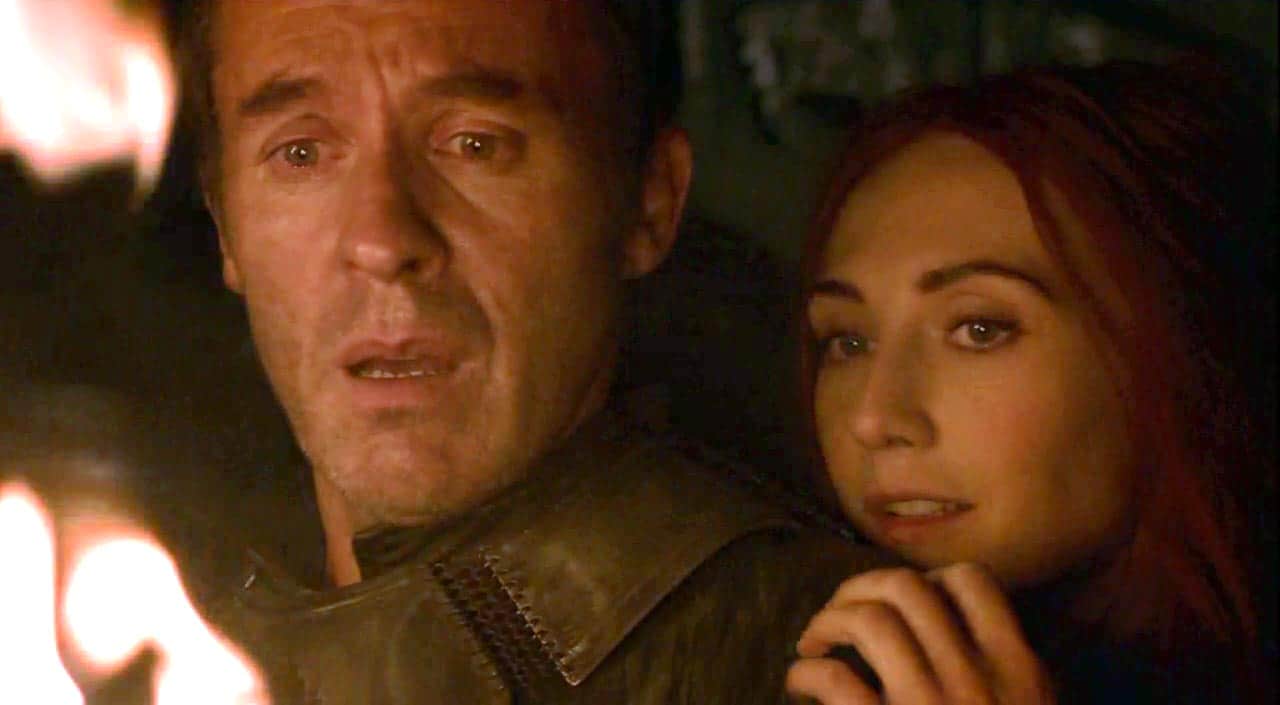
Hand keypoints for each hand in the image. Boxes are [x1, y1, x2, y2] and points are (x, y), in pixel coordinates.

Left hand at [786, 563, 1054, 704]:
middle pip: (906, 588)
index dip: (927, 579)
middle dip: (860, 588)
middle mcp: (975, 680)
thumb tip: (959, 623)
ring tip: (813, 640)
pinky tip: (801, 680)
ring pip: (867, 620)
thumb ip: (1008, 670)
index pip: (971, 581)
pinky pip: (835, 679)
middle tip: (840, 610)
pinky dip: (808, 672)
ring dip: (827, 621)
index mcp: (1018, 670)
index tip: (903, 602)